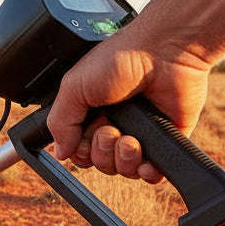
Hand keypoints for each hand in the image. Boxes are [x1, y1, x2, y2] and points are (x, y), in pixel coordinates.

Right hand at [46, 27, 212, 182]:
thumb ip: (59, 122)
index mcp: (91, 112)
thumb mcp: (73, 86)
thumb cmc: (121, 59)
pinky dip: (146, 172)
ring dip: (123, 159)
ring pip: (123, 170)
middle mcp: (115, 124)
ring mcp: (141, 133)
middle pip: (99, 162)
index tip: (83, 140)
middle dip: (101, 152)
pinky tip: (144, 159)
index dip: (80, 152)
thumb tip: (59, 152)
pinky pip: (152, 173)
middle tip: (109, 130)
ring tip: (130, 139)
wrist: (165, 52)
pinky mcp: (165, 139)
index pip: (78, 149)